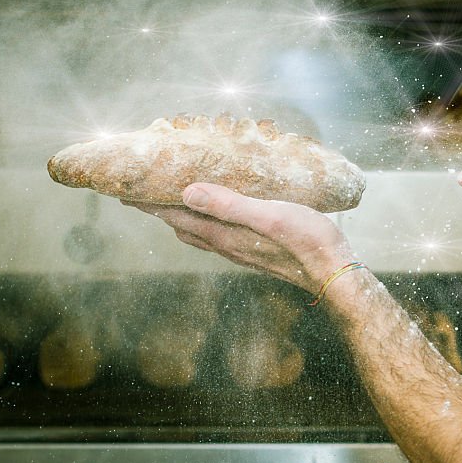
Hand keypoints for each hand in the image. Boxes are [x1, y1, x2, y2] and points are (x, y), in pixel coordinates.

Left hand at [124, 183, 356, 293]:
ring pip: (199, 234)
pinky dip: (205, 223)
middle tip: (141, 192)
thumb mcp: (269, 216)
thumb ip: (229, 204)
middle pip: (182, 227)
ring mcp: (241, 251)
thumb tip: (187, 192)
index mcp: (225, 235)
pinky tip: (216, 216)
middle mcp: (227, 246)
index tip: (126, 190)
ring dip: (181, 218)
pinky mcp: (256, 252)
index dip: (151, 204)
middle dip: (159, 210)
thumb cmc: (307, 241)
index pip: (177, 217)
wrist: (334, 272)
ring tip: (171, 201)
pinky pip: (218, 236)